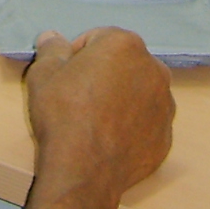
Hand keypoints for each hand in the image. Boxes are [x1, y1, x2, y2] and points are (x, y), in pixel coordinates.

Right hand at [24, 27, 174, 199]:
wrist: (83, 171)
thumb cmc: (63, 115)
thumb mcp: (43, 75)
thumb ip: (51, 49)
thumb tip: (52, 37)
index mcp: (125, 45)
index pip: (98, 38)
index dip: (77, 55)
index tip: (65, 76)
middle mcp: (154, 69)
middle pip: (123, 63)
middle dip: (104, 74)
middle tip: (79, 97)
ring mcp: (164, 105)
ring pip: (139, 92)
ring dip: (121, 98)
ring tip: (95, 121)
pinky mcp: (166, 136)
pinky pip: (146, 123)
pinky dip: (132, 126)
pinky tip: (109, 139)